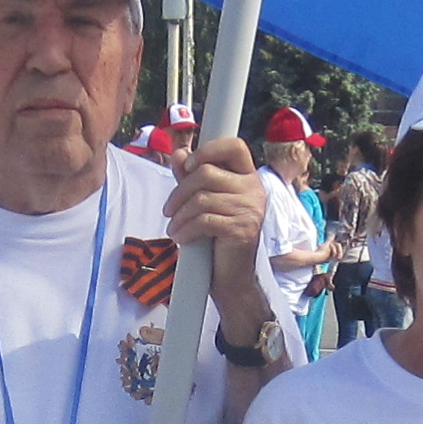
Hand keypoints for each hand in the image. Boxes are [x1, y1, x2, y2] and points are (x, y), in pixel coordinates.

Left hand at [168, 137, 273, 327]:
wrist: (232, 277)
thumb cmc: (217, 237)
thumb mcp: (203, 202)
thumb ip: (192, 177)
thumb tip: (179, 154)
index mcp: (247, 177)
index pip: (234, 146)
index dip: (208, 149)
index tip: (189, 167)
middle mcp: (254, 190)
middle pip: (207, 172)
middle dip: (179, 192)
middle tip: (169, 210)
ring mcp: (251, 210)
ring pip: (202, 198)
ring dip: (179, 215)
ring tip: (174, 226)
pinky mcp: (242, 230)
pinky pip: (204, 220)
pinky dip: (186, 229)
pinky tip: (180, 237)